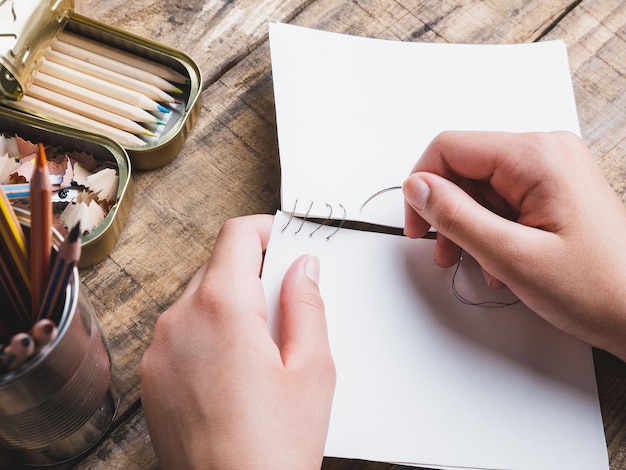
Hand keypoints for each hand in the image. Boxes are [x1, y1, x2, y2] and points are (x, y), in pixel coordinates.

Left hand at [141, 215, 334, 468]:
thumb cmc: (273, 448)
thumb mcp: (312, 369)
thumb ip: (307, 304)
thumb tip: (303, 267)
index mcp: (222, 308)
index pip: (236, 235)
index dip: (266, 229)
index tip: (284, 240)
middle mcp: (179, 319)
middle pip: (218, 266)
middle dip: (253, 273)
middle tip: (285, 306)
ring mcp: (158, 348)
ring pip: (199, 298)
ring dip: (230, 304)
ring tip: (262, 350)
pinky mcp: (151, 374)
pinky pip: (181, 330)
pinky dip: (207, 331)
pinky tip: (233, 371)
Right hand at [403, 131, 625, 360]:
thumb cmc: (600, 289)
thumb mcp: (512, 256)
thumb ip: (455, 216)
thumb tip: (417, 187)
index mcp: (537, 157)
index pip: (450, 148)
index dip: (423, 186)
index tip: (418, 224)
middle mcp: (546, 153)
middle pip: (465, 169)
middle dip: (448, 213)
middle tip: (445, 252)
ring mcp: (552, 171)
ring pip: (481, 188)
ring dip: (468, 227)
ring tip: (475, 264)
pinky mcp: (554, 191)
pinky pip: (503, 200)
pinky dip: (491, 229)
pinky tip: (499, 261)